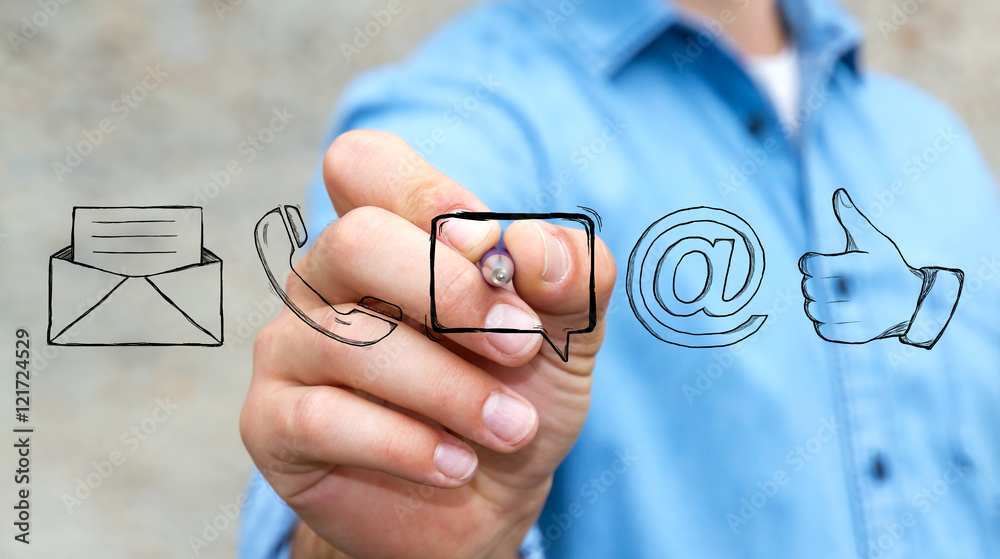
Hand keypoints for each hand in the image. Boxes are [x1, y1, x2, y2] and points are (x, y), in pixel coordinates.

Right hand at [240, 130, 616, 557]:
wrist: (482, 502)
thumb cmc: (512, 396)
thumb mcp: (566, 335)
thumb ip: (571, 277)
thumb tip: (536, 247)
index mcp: (388, 233)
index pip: (364, 163)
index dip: (428, 194)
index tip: (495, 251)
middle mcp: (325, 277)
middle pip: (355, 240)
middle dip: (451, 294)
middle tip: (520, 345)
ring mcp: (289, 346)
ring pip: (348, 340)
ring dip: (451, 389)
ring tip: (511, 429)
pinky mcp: (270, 421)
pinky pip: (324, 417)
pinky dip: (408, 444)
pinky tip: (456, 464)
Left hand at [799, 189, 924, 343]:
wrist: (914, 302)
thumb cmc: (888, 266)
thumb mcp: (874, 241)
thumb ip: (852, 219)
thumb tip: (838, 193)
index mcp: (857, 266)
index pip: (810, 265)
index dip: (810, 264)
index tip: (820, 264)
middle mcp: (858, 292)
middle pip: (809, 288)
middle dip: (813, 283)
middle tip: (829, 281)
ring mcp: (859, 316)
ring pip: (813, 310)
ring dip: (816, 303)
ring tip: (832, 296)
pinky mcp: (858, 335)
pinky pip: (823, 331)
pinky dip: (823, 322)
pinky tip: (835, 312)